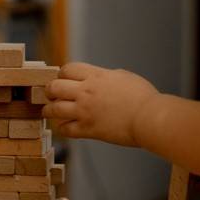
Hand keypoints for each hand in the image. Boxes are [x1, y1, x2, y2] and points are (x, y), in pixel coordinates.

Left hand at [43, 63, 158, 146]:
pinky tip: (65, 127)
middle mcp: (86, 92)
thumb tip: (100, 77)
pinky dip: (62, 128)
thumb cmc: (143, 97)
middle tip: (51, 95)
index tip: (62, 79)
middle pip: (54, 87)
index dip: (62, 74)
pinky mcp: (89, 129)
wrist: (149, 117)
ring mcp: (85, 111)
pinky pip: (65, 130)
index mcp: (96, 76)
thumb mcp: (123, 76)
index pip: (67, 69)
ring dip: (50, 110)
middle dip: (50, 90)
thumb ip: (106, 76)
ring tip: (50, 112)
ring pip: (54, 109)